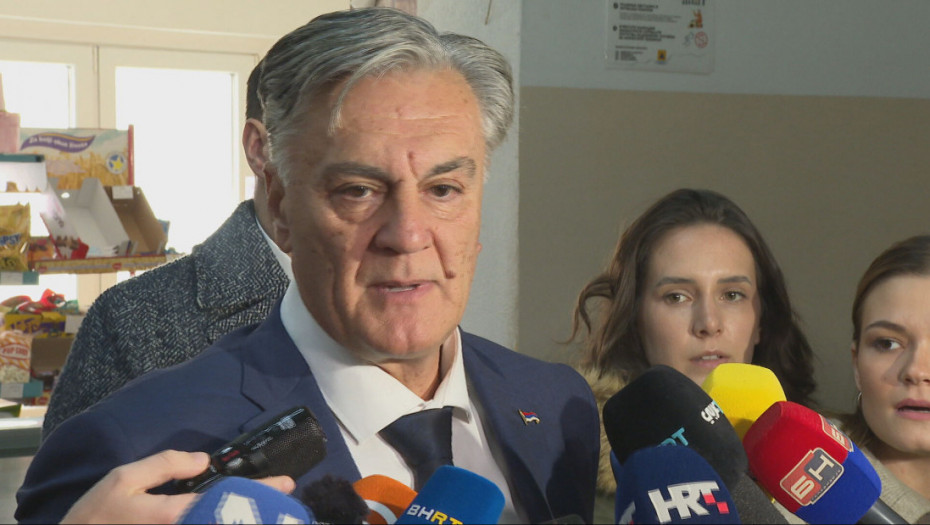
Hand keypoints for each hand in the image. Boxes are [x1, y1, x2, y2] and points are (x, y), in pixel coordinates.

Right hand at [61, 449, 296, 523]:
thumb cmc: (96, 516)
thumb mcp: (124, 480)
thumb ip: (164, 465)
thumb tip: (202, 460)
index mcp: (173, 517)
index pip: (227, 501)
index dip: (259, 492)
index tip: (286, 484)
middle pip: (230, 523)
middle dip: (263, 511)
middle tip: (287, 499)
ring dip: (245, 520)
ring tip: (270, 510)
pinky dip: (223, 524)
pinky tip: (234, 517)